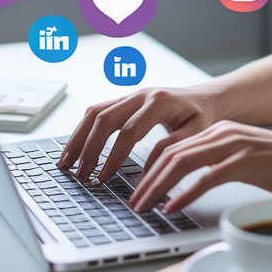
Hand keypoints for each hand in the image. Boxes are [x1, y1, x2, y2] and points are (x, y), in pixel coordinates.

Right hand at [55, 86, 218, 181]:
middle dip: (89, 149)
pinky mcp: (124, 101)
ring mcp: (130, 95)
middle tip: (80, 175)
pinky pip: (96, 112)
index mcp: (159, 102)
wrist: (205, 98)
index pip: (129, 131)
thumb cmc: (202, 117)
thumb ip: (171, 148)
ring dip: (78, 138)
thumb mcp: (196, 134)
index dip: (113, 156)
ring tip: (66, 163)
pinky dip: (82, 130)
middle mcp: (140, 94)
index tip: (103, 177)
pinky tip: (74, 148)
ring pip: (94, 113)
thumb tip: (146, 172)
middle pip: (104, 119)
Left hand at [128, 120, 271, 212]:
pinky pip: (206, 178)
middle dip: (145, 180)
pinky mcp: (246, 162)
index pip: (173, 146)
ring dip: (157, 187)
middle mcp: (223, 133)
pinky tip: (173, 207)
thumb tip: (189, 181)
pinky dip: (185, 193)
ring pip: (182, 163)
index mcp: (220, 130)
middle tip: (131, 202)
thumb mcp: (244, 159)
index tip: (137, 189)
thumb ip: (218, 164)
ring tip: (144, 207)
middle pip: (171, 153)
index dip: (149, 169)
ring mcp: (234, 145)